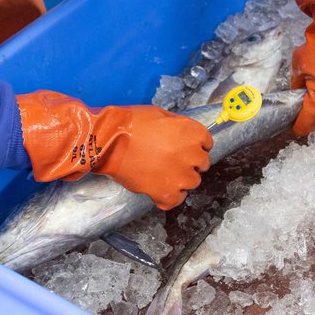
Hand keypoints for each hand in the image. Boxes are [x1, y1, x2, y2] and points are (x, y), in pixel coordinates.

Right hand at [16, 91, 212, 209]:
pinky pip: (177, 200)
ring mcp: (181, 177)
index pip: (207, 143)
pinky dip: (169, 196)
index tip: (184, 147)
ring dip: (180, 179)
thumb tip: (183, 135)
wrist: (108, 141)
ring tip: (161, 173)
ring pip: (192, 182)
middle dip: (189, 161)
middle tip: (169, 159)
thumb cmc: (131, 123)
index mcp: (193, 132)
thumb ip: (178, 126)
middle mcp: (192, 155)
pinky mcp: (166, 194)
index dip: (194, 145)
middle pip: (201, 164)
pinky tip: (158, 188)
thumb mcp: (160, 114)